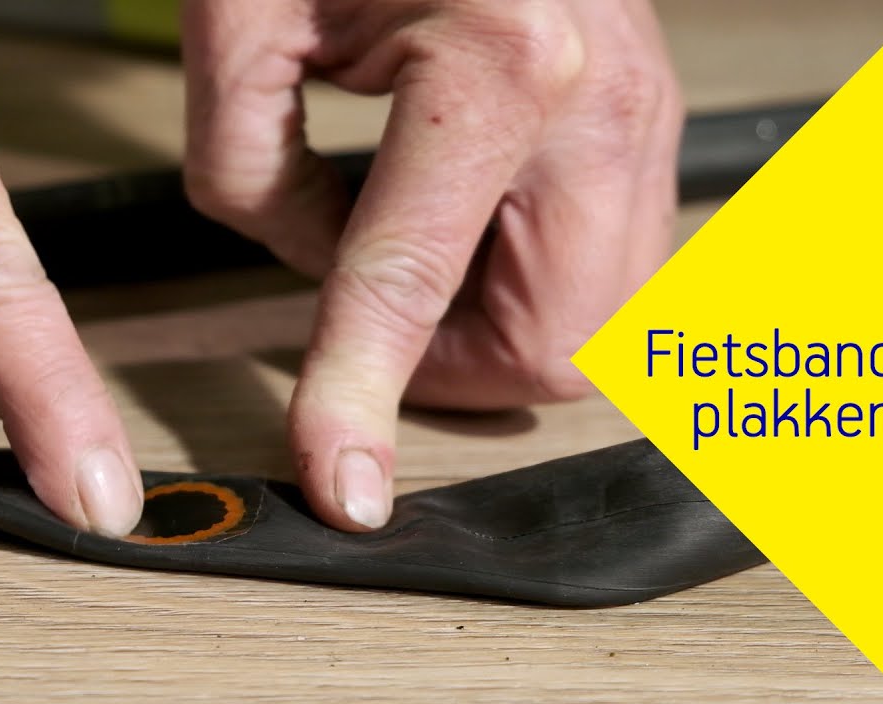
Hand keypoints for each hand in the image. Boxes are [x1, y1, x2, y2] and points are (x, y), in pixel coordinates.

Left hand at [183, 0, 681, 529]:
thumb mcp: (245, 24)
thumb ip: (251, 175)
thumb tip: (309, 270)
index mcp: (496, 62)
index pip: (412, 284)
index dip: (359, 396)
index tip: (339, 479)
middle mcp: (597, 99)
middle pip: (552, 344)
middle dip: (447, 370)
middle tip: (371, 333)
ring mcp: (638, 113)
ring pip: (593, 321)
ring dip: (489, 328)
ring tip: (413, 259)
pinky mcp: (638, 121)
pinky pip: (604, 264)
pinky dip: (526, 283)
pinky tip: (467, 227)